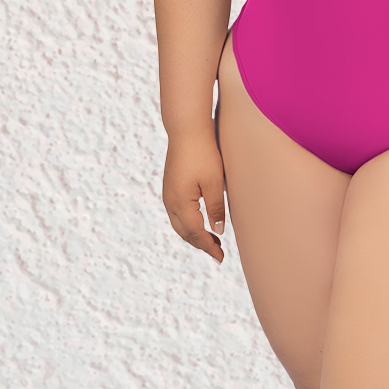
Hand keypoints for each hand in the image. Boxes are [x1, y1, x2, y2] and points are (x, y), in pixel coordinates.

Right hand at [163, 130, 226, 263]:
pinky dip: (188, 223)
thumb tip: (218, 231)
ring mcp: (168, 194)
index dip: (208, 247)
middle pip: (184, 233)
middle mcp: (170, 202)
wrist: (186, 130)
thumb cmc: (204, 153)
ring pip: (179, 224)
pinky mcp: (170, 187)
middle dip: (201, 244)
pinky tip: (200, 222)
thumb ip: (215, 208)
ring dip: (194, 235)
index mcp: (181, 203)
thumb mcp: (215, 182)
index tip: (221, 258)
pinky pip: (177, 214)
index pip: (195, 233)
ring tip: (212, 240)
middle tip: (218, 253)